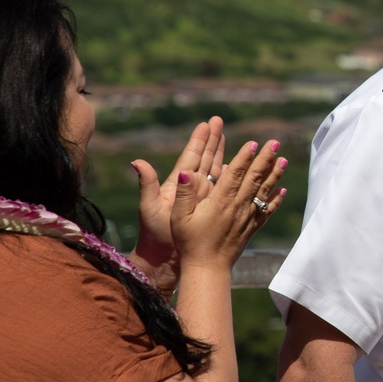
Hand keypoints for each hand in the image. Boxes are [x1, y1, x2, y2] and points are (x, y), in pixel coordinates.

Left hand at [129, 116, 224, 287]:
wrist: (164, 260)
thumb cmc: (154, 235)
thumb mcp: (150, 207)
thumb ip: (147, 183)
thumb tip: (137, 161)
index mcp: (177, 185)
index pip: (191, 157)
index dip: (200, 140)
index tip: (206, 124)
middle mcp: (192, 189)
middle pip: (206, 159)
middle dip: (213, 140)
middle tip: (219, 121)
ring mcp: (203, 200)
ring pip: (218, 173)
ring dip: (227, 156)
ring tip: (235, 141)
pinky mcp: (211, 211)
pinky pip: (226, 192)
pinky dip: (236, 182)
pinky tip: (245, 173)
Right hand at [170, 138, 287, 271]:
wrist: (208, 269)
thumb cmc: (190, 243)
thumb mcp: (179, 217)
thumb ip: (183, 194)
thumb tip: (185, 172)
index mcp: (220, 202)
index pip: (235, 174)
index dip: (245, 157)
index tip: (254, 143)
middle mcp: (237, 207)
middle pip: (254, 179)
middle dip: (265, 159)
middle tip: (275, 143)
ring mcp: (247, 218)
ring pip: (263, 192)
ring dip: (274, 174)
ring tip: (284, 159)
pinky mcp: (251, 228)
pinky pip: (266, 211)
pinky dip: (275, 199)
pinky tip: (282, 189)